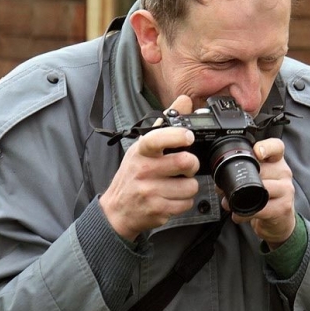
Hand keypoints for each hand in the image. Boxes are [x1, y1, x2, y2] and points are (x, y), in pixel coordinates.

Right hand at [100, 96, 199, 240]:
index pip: (157, 138)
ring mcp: (150, 191)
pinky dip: (184, 201)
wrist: (117, 210)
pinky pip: (186, 203)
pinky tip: (172, 197)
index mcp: (141, 151)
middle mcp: (143, 170)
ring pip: (190, 186)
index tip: (188, 136)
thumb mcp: (143, 148)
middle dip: (193, 165)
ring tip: (177, 184)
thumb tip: (185, 100)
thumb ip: (165, 124)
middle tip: (187, 167)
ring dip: (189, 186)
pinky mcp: (157, 209)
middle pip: (185, 162)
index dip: (177, 136)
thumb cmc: (133, 175)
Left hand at [223, 138, 295, 249]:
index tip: (257, 152)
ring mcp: (286, 190)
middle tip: (224, 189)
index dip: (266, 147)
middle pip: (262, 169)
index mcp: (276, 162)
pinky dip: (245, 213)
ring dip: (240, 197)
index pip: (276, 147)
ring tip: (229, 204)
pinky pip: (261, 208)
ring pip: (261, 188)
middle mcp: (284, 173)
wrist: (280, 220)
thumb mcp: (259, 179)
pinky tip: (239, 215)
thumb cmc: (268, 197)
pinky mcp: (283, 207)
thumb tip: (220, 181)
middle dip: (240, 179)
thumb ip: (245, 173)